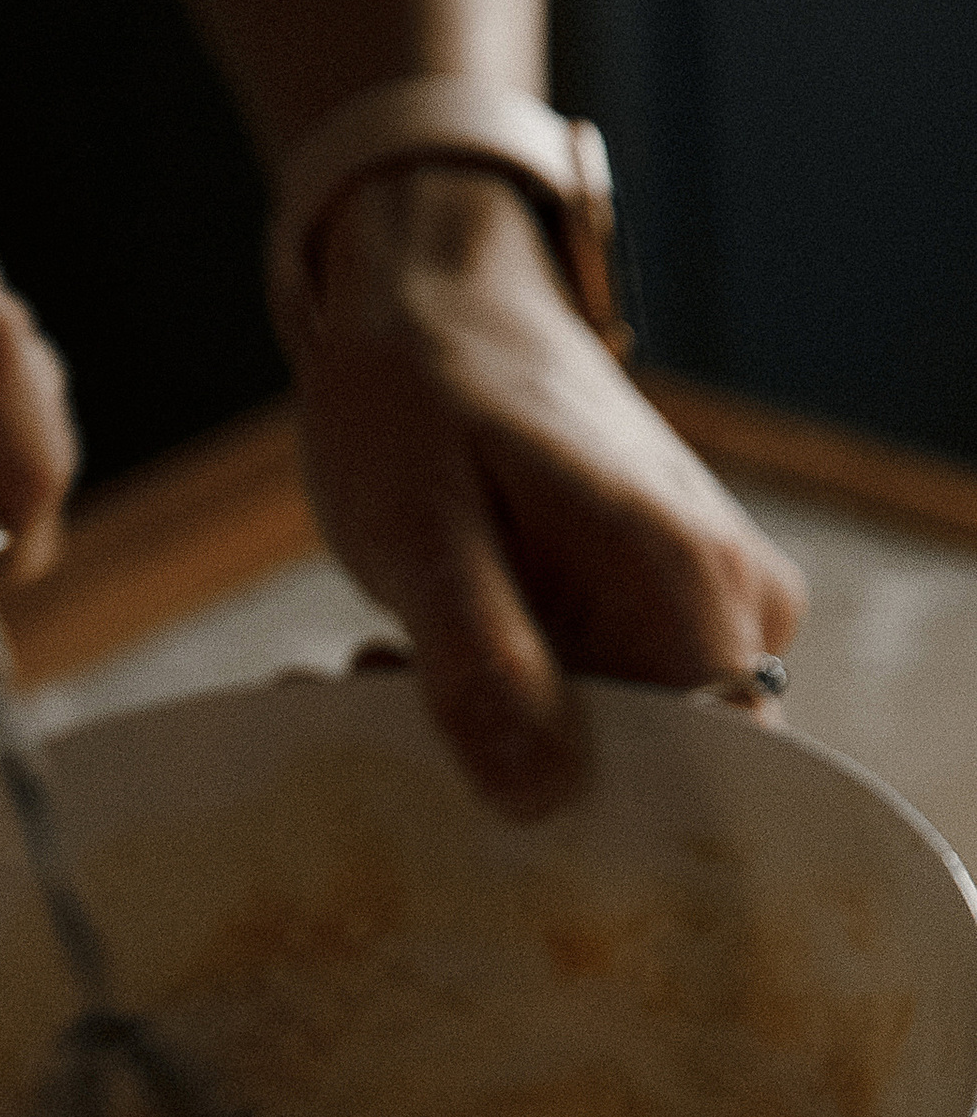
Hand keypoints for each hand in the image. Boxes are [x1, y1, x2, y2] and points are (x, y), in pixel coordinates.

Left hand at [295, 164, 806, 814]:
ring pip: (609, 740)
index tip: (447, 780)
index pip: (694, 793)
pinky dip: (502, 695)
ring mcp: (707, 602)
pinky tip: (412, 649)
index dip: (571, 822)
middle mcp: (735, 607)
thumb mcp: (420, 531)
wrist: (433, 294)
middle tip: (381, 697)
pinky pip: (598, 694)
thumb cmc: (419, 393)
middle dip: (508, 772)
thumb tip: (537, 799)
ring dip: (487, 730)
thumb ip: (480, 661)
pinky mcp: (662, 602)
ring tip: (384, 658)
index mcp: (690, 592)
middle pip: (649, 775)